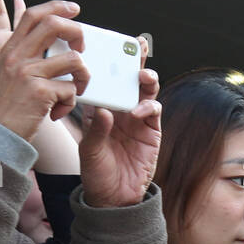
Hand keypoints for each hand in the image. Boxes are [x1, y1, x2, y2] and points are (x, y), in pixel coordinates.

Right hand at [0, 0, 86, 143]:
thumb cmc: (4, 108)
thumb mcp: (2, 75)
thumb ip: (21, 57)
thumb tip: (48, 45)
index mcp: (11, 50)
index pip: (34, 15)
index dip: (57, 7)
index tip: (74, 9)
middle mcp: (18, 57)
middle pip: (55, 25)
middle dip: (77, 33)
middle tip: (82, 48)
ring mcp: (28, 73)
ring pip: (73, 59)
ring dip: (82, 76)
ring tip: (74, 90)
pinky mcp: (40, 92)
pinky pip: (71, 89)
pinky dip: (70, 102)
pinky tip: (57, 112)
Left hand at [77, 41, 160, 207]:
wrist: (114, 198)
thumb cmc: (96, 173)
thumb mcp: (89, 150)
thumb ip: (97, 130)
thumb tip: (104, 110)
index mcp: (100, 108)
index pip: (104, 80)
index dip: (107, 62)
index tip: (107, 44)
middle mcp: (119, 109)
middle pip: (128, 78)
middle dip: (134, 60)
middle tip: (137, 45)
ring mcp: (137, 119)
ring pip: (145, 90)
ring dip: (145, 79)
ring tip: (141, 75)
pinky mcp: (152, 131)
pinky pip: (154, 110)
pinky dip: (149, 106)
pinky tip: (139, 111)